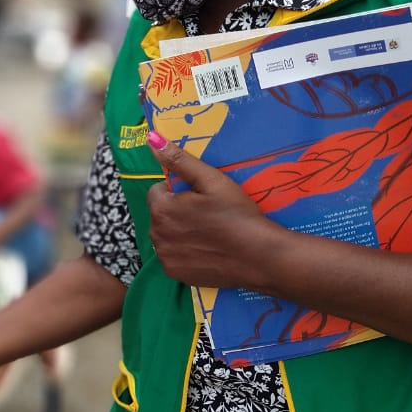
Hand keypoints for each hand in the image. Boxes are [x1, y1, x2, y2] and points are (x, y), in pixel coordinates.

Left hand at [146, 133, 283, 289]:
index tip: (201, 197)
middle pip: (160, 214)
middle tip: (207, 214)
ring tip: (208, 232)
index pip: (158, 191)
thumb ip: (179, 159)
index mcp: (162, 208)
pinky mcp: (175, 274)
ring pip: (165, 235)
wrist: (260, 256)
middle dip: (177, 211)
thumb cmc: (237, 214)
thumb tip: (152, 138)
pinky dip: (184, 252)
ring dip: (179, 231)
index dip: (179, 191)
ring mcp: (165, 257)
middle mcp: (156, 235)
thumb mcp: (211, 180)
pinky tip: (207, 249)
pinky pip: (173, 256)